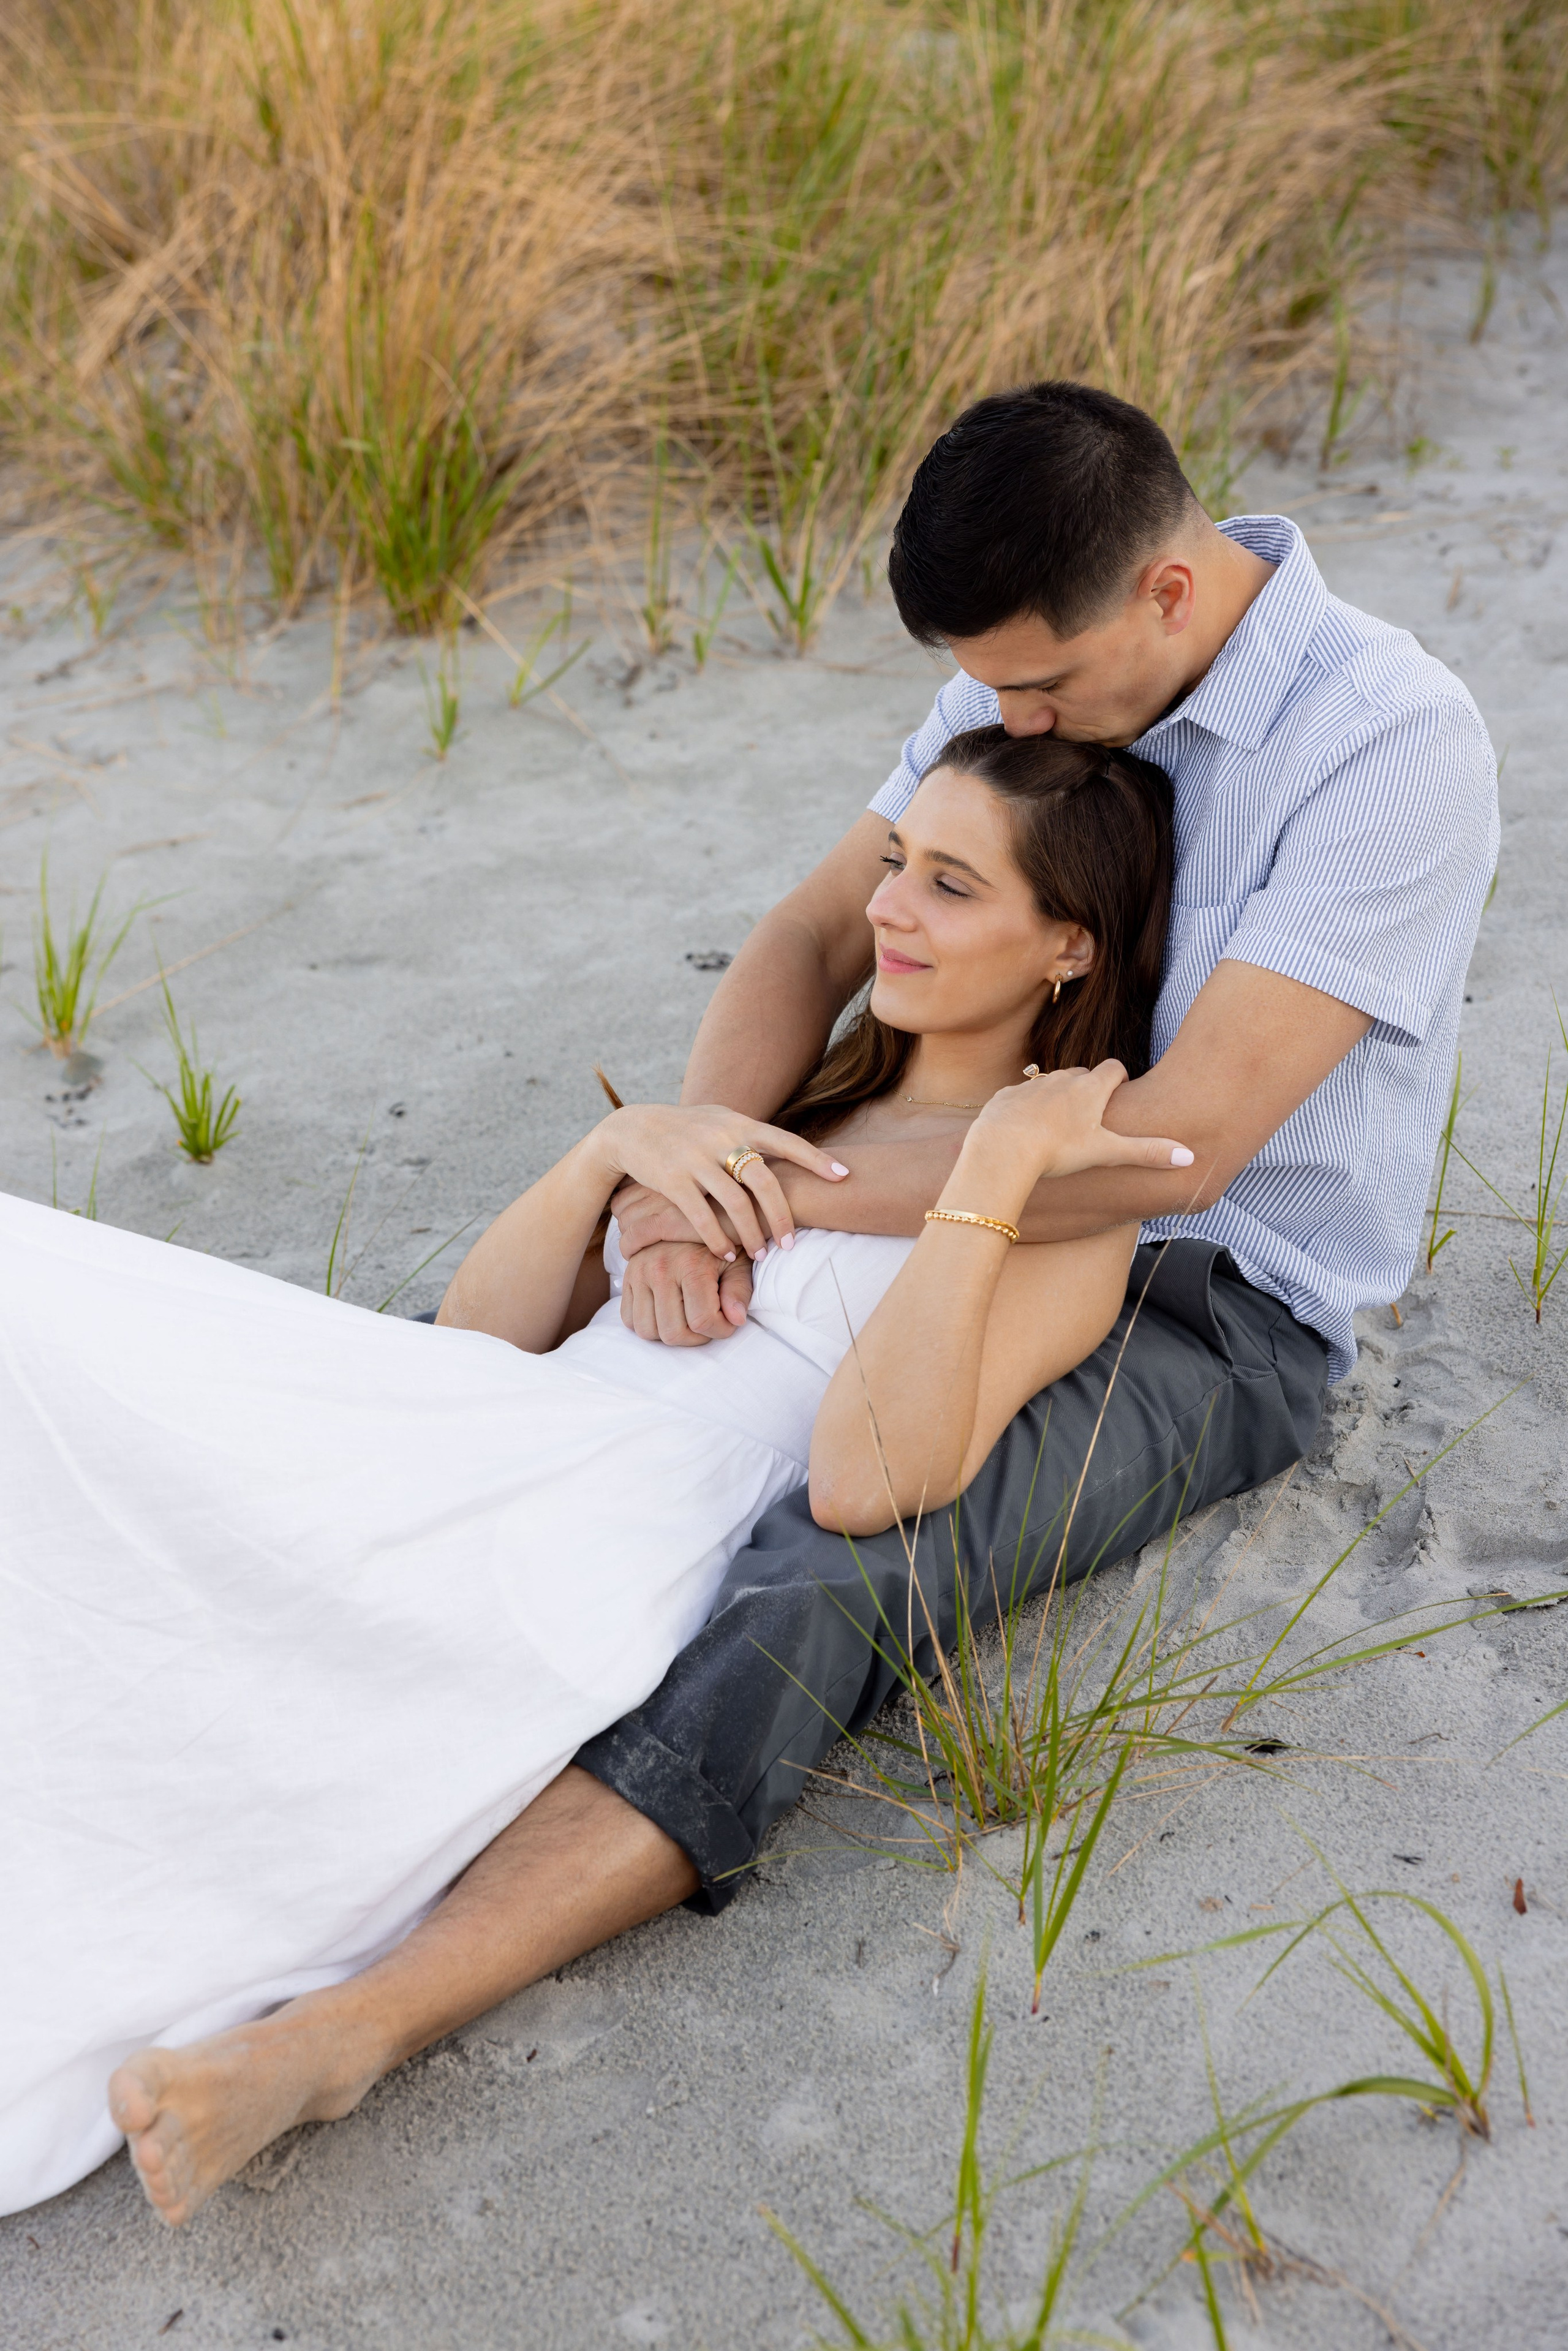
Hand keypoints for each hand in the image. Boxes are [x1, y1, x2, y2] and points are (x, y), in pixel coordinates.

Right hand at [594, 1105, 848, 1263]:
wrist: (631, 1128)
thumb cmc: (684, 1128)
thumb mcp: (720, 1120)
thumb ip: (751, 1134)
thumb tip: (791, 1150)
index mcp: (738, 1124)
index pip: (786, 1141)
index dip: (816, 1159)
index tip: (844, 1176)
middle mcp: (720, 1138)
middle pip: (764, 1180)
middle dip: (782, 1216)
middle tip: (791, 1244)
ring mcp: (695, 1159)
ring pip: (735, 1204)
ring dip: (751, 1234)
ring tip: (761, 1255)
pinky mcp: (672, 1180)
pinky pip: (701, 1216)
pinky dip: (717, 1239)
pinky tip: (727, 1254)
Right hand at [620, 1241, 755, 1344]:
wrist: (688, 1220)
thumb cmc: (718, 1246)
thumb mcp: (738, 1263)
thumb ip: (739, 1291)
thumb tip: (737, 1320)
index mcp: (690, 1265)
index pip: (702, 1321)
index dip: (721, 1331)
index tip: (729, 1323)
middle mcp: (659, 1269)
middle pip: (672, 1333)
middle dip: (696, 1338)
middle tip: (709, 1324)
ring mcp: (638, 1274)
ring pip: (647, 1331)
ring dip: (670, 1334)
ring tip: (688, 1319)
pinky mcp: (626, 1278)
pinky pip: (628, 1319)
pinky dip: (648, 1325)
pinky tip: (668, 1314)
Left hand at [959, 1062, 1193, 1191]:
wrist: (1002, 1149)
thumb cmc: (1057, 1151)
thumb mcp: (1106, 1152)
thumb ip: (1146, 1152)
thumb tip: (1189, 1156)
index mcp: (1089, 1088)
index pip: (1113, 1068)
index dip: (1119, 1078)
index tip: (1120, 1091)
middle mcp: (1060, 1079)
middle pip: (1081, 1074)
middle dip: (1088, 1087)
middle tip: (1091, 1114)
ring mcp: (1030, 1086)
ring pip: (1050, 1083)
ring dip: (1056, 1097)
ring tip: (1057, 1124)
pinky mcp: (1005, 1096)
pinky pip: (1019, 1096)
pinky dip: (1025, 1107)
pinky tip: (1024, 1128)